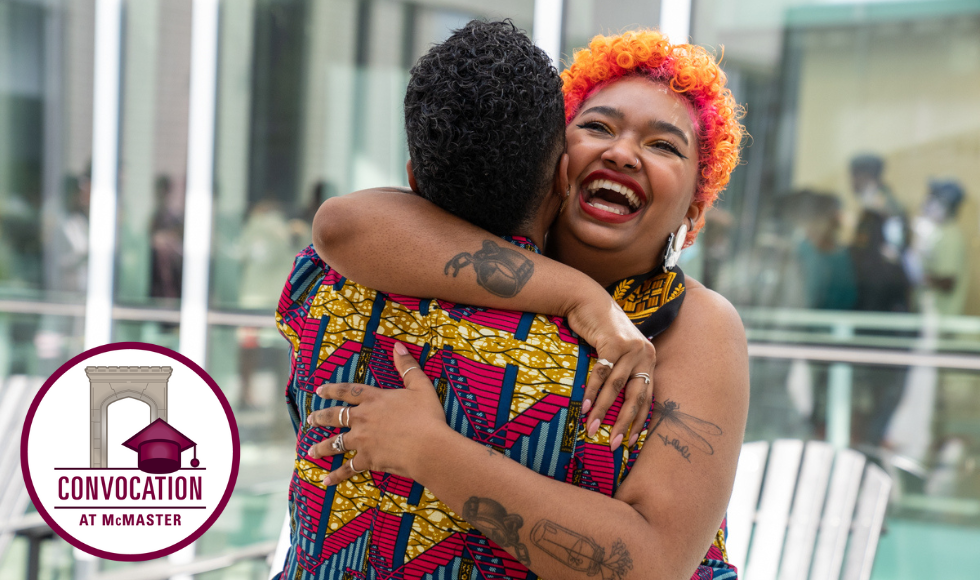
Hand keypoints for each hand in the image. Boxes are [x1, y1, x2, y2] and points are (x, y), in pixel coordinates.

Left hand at [305, 342, 450, 484]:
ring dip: (321, 447)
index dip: (332, 390)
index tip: (319, 391)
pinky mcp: (367, 460)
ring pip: (335, 443)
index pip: (348, 391)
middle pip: (335, 416)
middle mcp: (363, 418)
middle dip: (320, 418)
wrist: (428, 446)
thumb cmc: (427, 416)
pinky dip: (337, 476)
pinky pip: (348, 469)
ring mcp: (362, 440)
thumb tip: (398, 346)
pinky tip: (326, 481)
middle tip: (310, 420)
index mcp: (374, 399)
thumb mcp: (421, 386)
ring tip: (310, 451)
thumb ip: (408, 366)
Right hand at [565, 295, 655, 451]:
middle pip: (636, 396)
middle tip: (614, 444)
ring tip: (592, 429)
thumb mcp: (616, 351)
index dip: (639, 420)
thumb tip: (615, 405)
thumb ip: (621, 372)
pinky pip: (602, 374)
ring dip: (602, 411)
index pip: (648, 396)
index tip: (631, 442)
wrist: (588, 300)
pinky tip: (584, 406)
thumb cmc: (600, 330)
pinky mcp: (614, 342)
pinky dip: (592, 391)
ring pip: (616, 387)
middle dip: (624, 423)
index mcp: (649, 359)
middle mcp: (645, 354)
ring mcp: (631, 347)